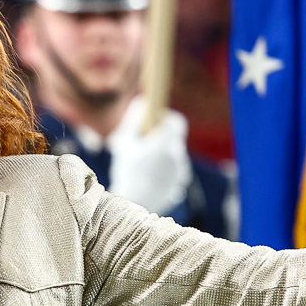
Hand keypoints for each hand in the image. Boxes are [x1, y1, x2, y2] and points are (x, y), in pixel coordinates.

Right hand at [108, 95, 190, 214]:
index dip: (167, 118)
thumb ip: (134, 120)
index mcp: (165, 144)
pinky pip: (175, 167)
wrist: (132, 204)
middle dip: (160, 137)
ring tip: (143, 164)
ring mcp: (181, 170)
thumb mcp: (124, 143)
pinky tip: (149, 176)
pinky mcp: (180, 182)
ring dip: (162, 153)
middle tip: (143, 144)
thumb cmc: (125, 172)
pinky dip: (165, 168)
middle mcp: (177, 155)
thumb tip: (142, 101)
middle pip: (174, 137)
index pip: (176, 121)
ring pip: (174, 153)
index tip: (155, 120)